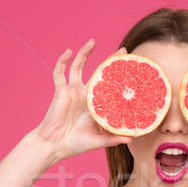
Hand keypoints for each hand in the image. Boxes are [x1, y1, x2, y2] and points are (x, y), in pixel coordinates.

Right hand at [31, 39, 131, 160]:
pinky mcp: (61, 90)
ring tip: (92, 41)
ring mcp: (73, 91)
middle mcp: (86, 95)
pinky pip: (59, 72)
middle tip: (122, 50)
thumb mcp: (98, 141)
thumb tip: (132, 138)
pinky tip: (68, 51)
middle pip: (99, 72)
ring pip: (78, 67)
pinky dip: (62, 61)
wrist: (54, 145)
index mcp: (96, 105)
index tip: (132, 70)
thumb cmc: (75, 144)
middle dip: (109, 60)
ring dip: (84, 53)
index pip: (111, 86)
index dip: (120, 78)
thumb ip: (113, 138)